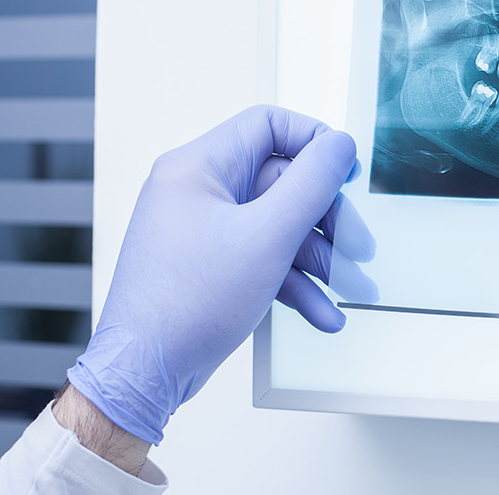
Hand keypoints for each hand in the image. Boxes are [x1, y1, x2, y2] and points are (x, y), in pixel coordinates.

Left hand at [65, 106, 368, 443]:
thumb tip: (339, 145)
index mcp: (197, 168)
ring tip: (346, 286)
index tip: (346, 170)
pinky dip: (294, 282)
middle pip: (282, 182)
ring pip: (277, 226)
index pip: (268, 126)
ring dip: (317, 258)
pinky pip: (263, 259)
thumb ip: (311, 185)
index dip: (315, 142)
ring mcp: (202, 231)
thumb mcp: (266, 237)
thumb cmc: (184, 305)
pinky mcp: (210, 266)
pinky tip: (320, 310)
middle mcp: (196, 192)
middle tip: (355, 245)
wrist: (144, 372)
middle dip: (325, 219)